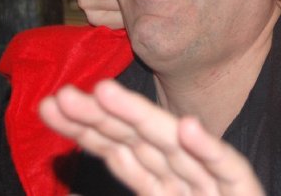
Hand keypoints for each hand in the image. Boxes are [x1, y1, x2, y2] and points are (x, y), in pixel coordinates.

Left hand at [39, 80, 264, 195]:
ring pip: (176, 149)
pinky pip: (230, 171)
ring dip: (142, 119)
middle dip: (101, 117)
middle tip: (62, 96)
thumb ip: (137, 180)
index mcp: (164, 188)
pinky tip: (187, 128)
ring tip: (107, 93)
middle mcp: (187, 181)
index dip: (87, 130)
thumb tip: (98, 170)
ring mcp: (216, 187)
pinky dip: (208, 150)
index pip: (121, 153)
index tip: (50, 108)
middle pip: (141, 142)